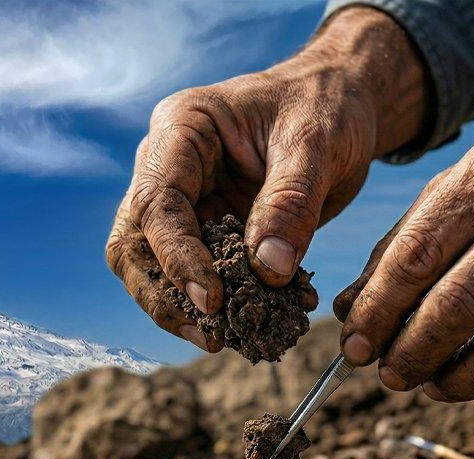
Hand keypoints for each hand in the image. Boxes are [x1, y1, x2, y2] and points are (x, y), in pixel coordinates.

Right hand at [106, 6, 429, 350]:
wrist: (341, 103)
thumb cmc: (327, 106)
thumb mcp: (318, 144)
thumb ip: (291, 202)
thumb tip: (268, 270)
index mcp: (180, 128)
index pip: (157, 203)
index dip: (177, 256)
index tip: (212, 300)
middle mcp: (164, 166)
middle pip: (133, 243)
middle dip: (163, 295)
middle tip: (210, 334)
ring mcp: (180, 200)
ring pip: (150, 267)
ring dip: (181, 310)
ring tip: (225, 340)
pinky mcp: (202, 230)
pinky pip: (193, 276)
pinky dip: (218, 305)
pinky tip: (253, 324)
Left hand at [335, 116, 473, 403]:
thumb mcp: (461, 184)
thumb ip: (403, 243)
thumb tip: (350, 309)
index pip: (414, 260)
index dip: (377, 313)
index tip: (355, 346)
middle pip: (456, 308)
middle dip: (411, 353)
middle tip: (389, 375)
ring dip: (459, 380)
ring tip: (431, 386)